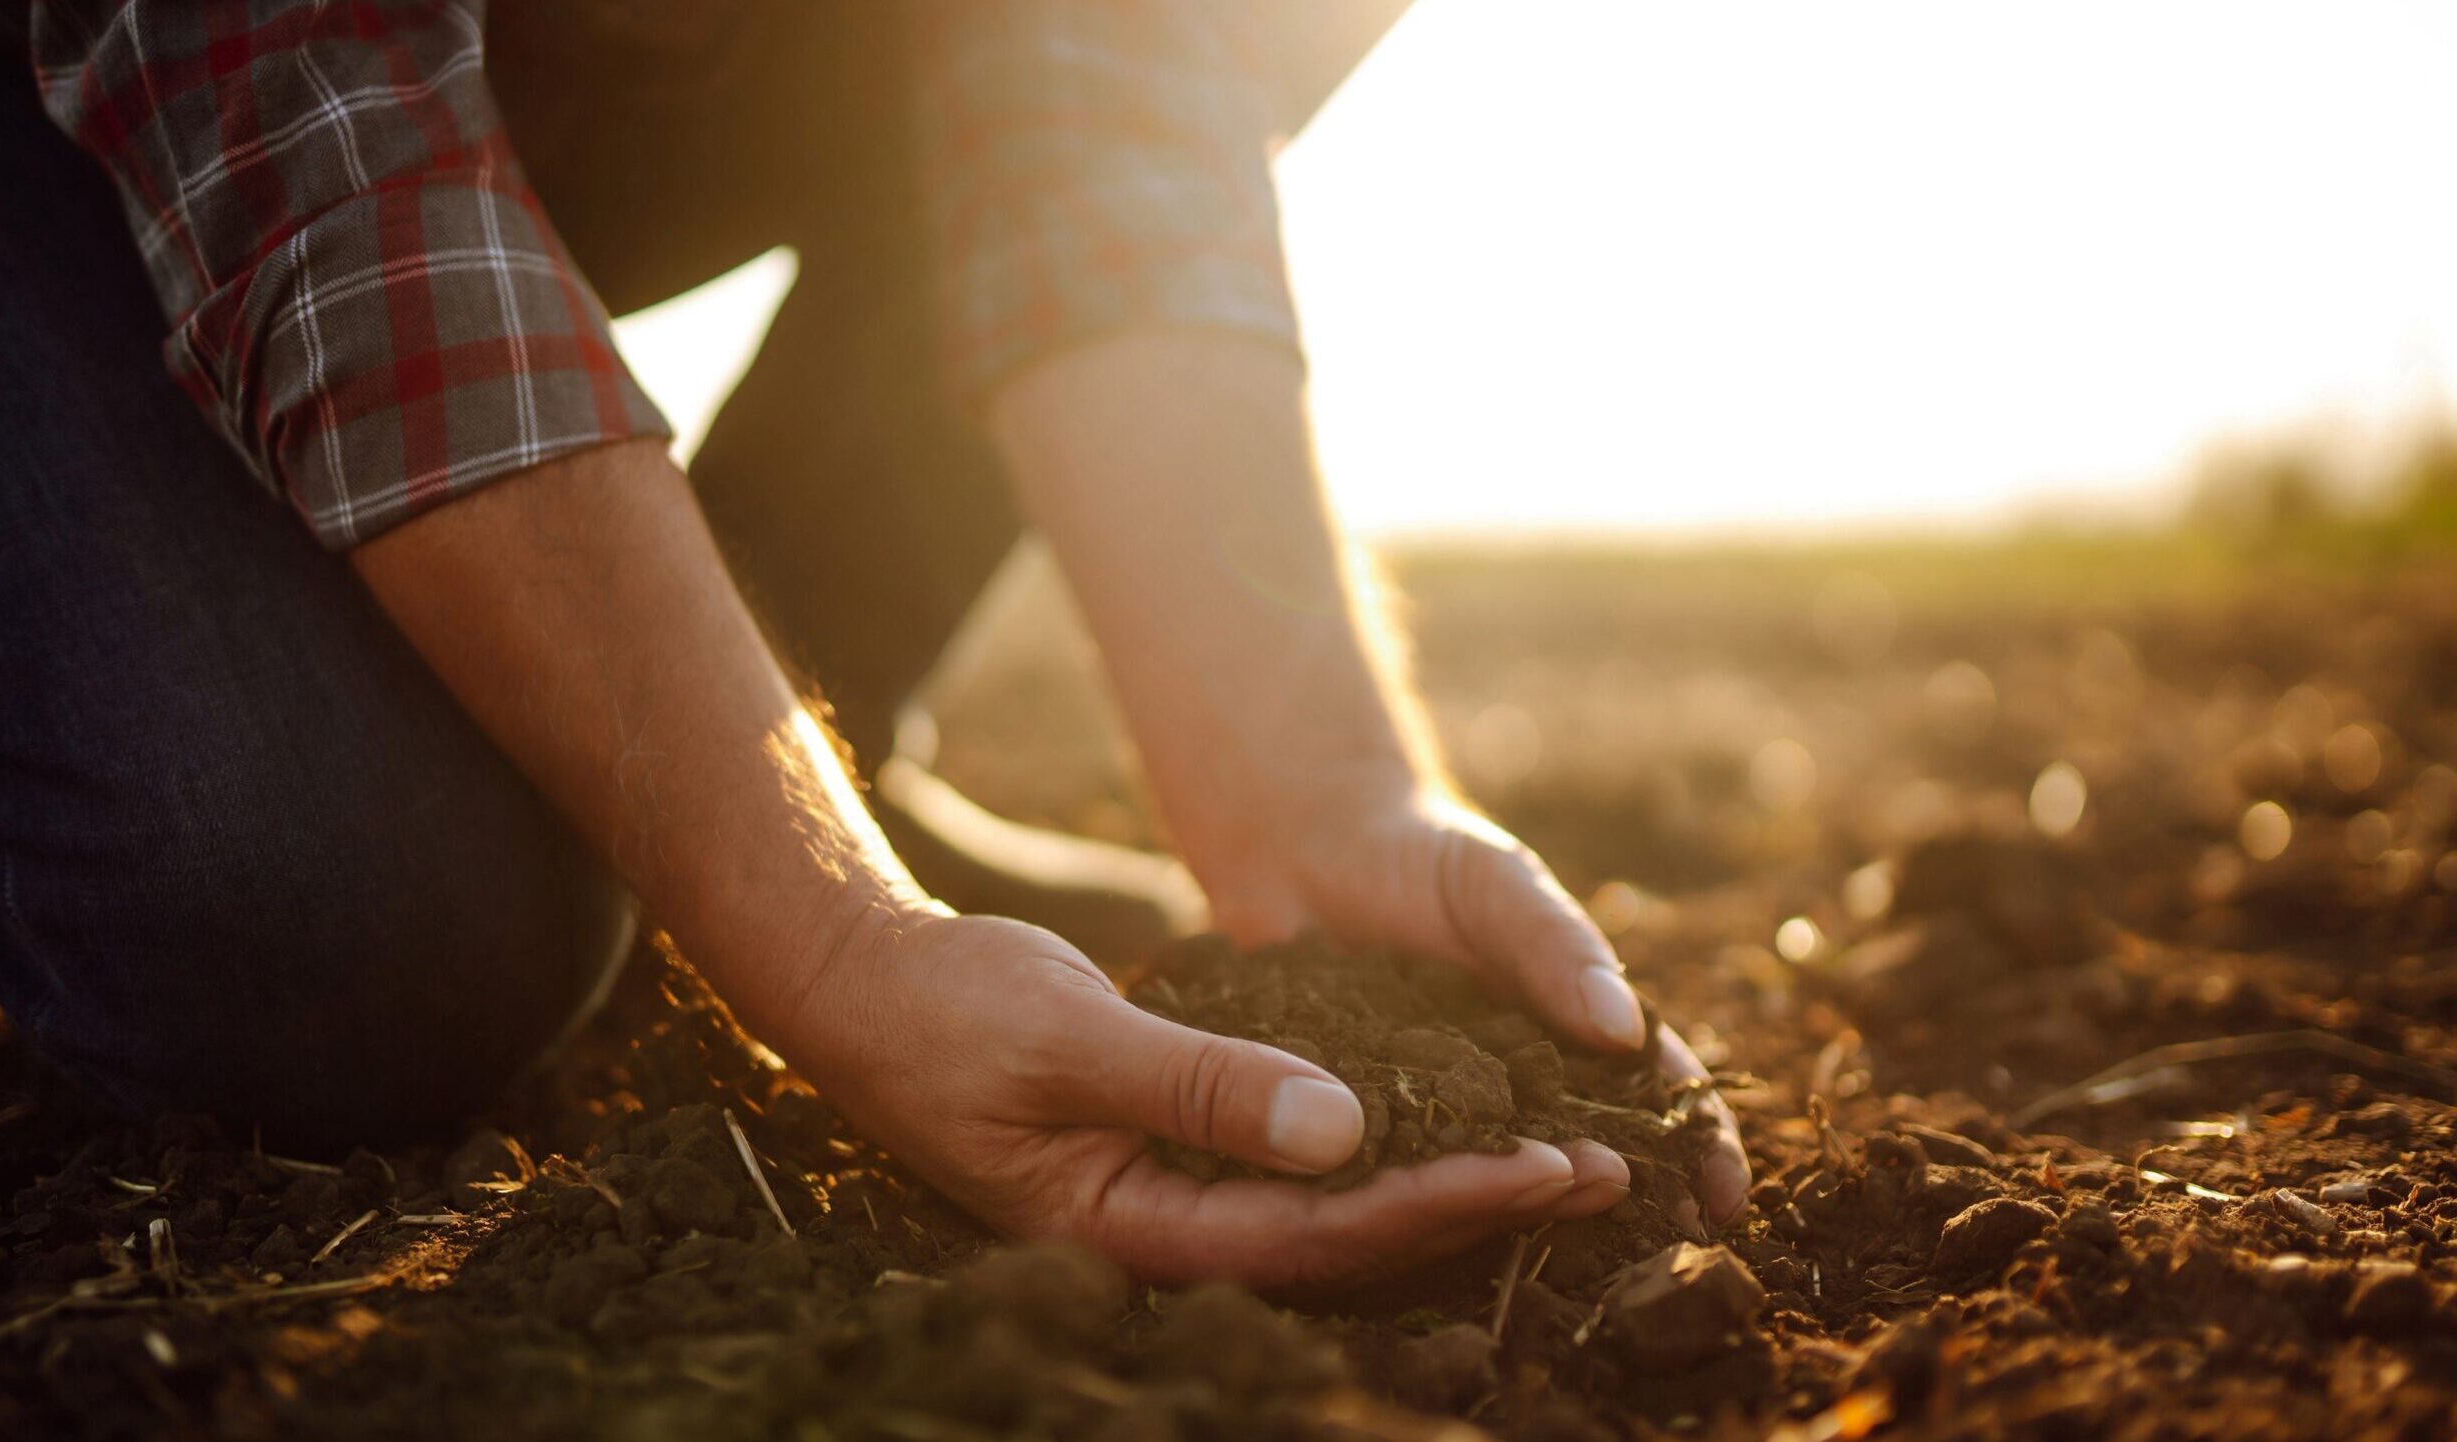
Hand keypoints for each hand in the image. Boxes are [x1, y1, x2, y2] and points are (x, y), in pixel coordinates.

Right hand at [736, 908, 1636, 1285]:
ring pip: (1331, 1206)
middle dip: (1471, 1205)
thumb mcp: (1072, 1039)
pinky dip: (1378, 1141)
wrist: (865, 988)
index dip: (1437, 1203)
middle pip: (1345, 1241)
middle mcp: (1164, 1230)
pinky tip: (1449, 1115)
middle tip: (1601, 1171)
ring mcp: (1171, 1194)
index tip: (1544, 1165)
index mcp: (1131, 1229)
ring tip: (1560, 1153)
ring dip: (1441, 1177)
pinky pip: (1297, 1162)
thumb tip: (1343, 1134)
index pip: (1316, 1236)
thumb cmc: (948, 1013)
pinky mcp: (1176, 1149)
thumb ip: (1201, 1087)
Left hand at [1203, 776, 1752, 1225]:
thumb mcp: (1498, 885)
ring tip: (1554, 1258)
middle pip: (1589, 1156)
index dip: (1699, 1146)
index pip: (1656, 1093)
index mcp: (1573, 1028)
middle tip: (1657, 1261)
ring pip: (1496, 1181)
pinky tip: (1427, 1242)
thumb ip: (1556, 947)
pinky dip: (1419, 1209)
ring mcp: (1443, 1112)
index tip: (1726, 1199)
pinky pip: (1399, 1173)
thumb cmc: (1423, 854)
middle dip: (1630, 1209)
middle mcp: (1518, 1084)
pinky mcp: (1364, 1124)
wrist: (1305, 846)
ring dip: (1527, 1219)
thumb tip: (1626, 1028)